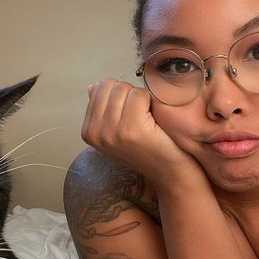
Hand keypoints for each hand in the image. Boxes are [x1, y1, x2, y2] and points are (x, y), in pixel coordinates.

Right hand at [82, 79, 201, 185]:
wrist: (170, 172)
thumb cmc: (147, 148)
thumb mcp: (117, 131)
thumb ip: (103, 108)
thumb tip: (93, 87)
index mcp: (88, 131)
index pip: (99, 88)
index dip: (120, 95)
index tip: (130, 116)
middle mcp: (95, 132)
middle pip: (111, 86)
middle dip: (129, 94)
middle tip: (140, 118)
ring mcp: (111, 131)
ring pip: (125, 89)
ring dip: (141, 98)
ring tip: (146, 120)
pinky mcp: (132, 129)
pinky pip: (140, 95)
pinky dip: (151, 101)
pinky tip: (154, 120)